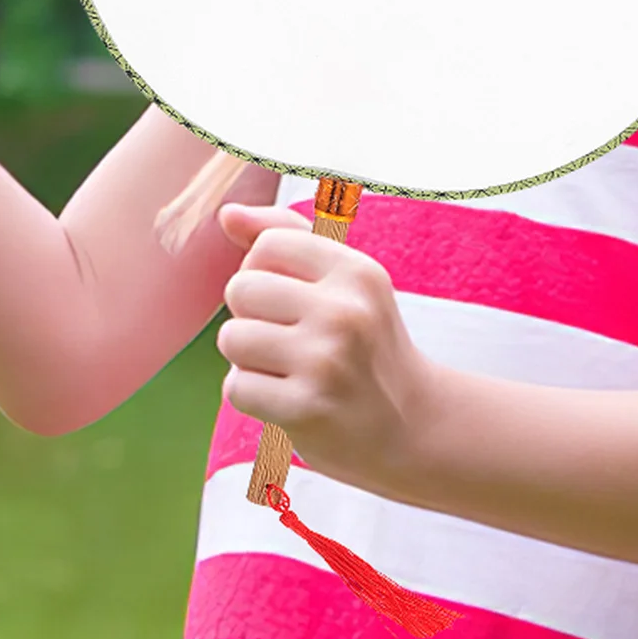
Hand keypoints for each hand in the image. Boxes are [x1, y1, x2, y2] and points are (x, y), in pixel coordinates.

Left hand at [216, 202, 437, 495]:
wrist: (410, 425)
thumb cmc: (366, 343)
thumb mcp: (346, 282)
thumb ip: (288, 237)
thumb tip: (227, 212)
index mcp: (356, 272)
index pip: (267, 245)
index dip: (263, 271)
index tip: (290, 297)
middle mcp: (344, 311)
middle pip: (241, 288)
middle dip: (250, 315)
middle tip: (288, 337)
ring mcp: (326, 361)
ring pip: (232, 338)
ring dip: (247, 358)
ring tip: (287, 368)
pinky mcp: (305, 409)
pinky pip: (236, 387)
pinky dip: (252, 395)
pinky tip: (287, 398)